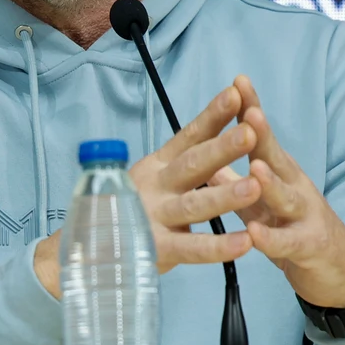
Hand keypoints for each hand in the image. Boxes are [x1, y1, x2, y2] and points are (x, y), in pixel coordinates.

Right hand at [33, 85, 258, 297]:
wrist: (88, 249)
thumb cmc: (128, 209)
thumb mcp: (151, 178)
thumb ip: (179, 162)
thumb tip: (215, 130)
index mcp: (158, 165)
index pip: (189, 136)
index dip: (212, 116)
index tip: (236, 94)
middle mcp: (157, 186)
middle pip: (193, 165)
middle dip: (223, 148)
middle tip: (251, 132)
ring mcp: (156, 217)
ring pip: (196, 205)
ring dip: (226, 196)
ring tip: (255, 186)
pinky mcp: (157, 249)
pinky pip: (192, 249)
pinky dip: (218, 247)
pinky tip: (245, 243)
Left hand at [210, 75, 344, 308]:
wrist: (340, 270)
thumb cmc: (293, 228)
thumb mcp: (261, 201)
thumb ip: (234, 180)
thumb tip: (202, 157)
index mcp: (280, 173)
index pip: (262, 137)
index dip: (250, 109)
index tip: (237, 81)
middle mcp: (295, 187)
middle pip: (277, 157)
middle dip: (262, 133)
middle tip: (248, 110)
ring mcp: (305, 216)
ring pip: (286, 197)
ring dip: (270, 183)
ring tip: (253, 168)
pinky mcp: (309, 247)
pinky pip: (287, 243)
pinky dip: (270, 238)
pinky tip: (254, 233)